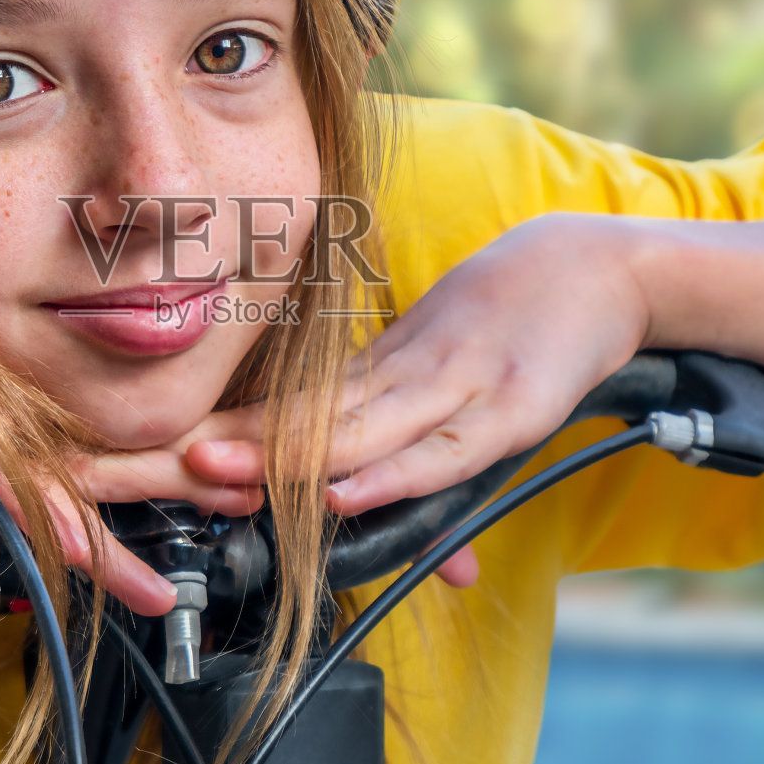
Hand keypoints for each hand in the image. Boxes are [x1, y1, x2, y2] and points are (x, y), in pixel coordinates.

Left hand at [174, 213, 651, 582]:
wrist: (597, 270)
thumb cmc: (510, 312)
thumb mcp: (437, 347)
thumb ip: (388, 403)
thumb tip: (328, 463)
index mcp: (387, 359)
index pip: (293, 400)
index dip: (231, 425)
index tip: (165, 443)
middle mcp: (411, 371)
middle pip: (309, 416)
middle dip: (236, 444)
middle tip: (171, 460)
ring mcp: (459, 388)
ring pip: (361, 428)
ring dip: (289, 456)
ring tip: (222, 473)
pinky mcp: (512, 411)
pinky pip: (441, 451)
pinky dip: (390, 473)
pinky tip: (345, 493)